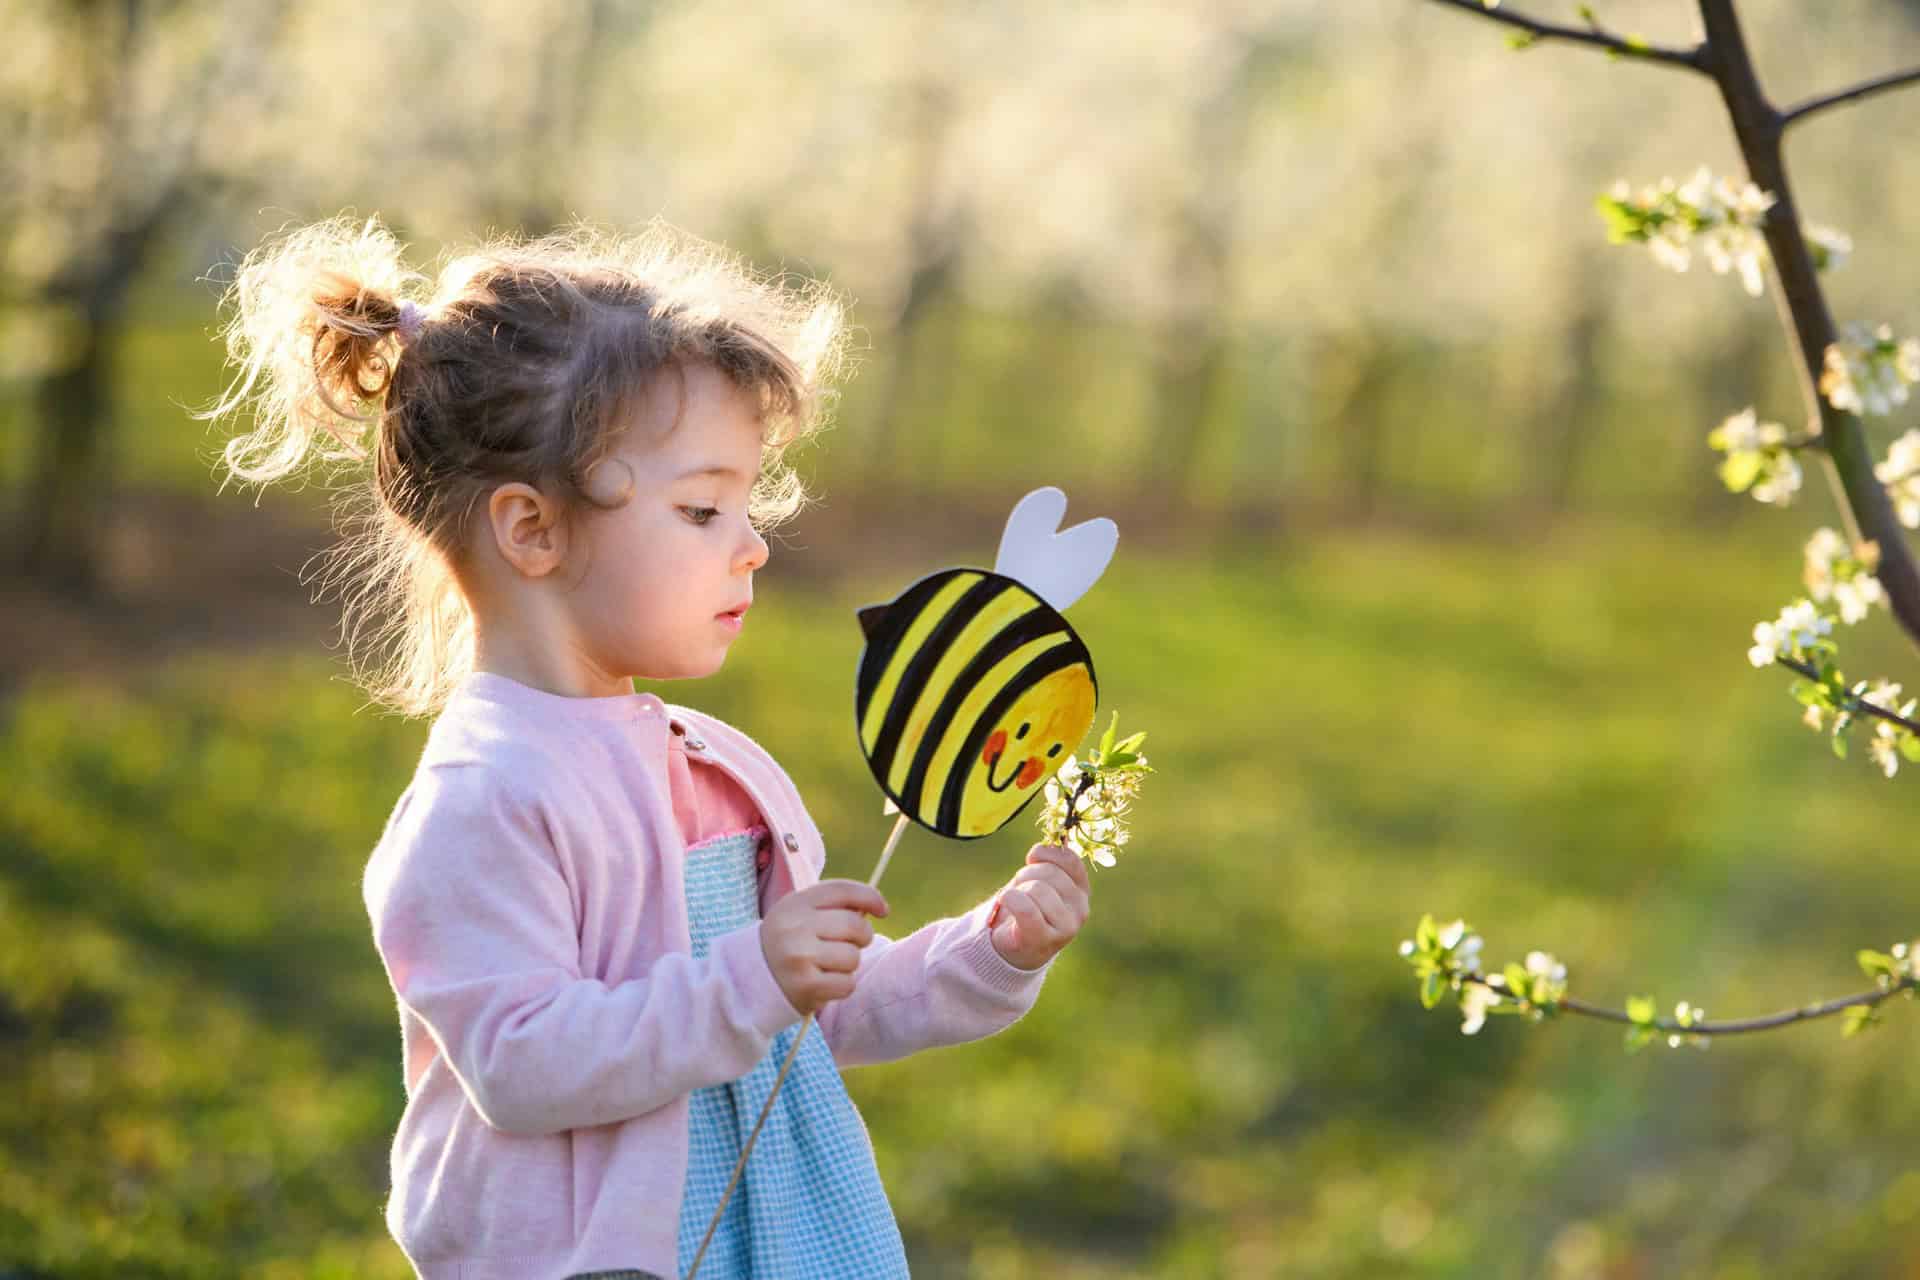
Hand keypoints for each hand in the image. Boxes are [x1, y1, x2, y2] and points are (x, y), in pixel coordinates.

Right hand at [759, 879, 888, 1015]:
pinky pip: (847, 983)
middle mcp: (795, 927)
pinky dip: (842, 986)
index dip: (870, 897)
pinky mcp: (806, 986)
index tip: (883, 910)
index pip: (843, 890)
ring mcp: (799, 957)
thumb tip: (878, 906)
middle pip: (855, 925)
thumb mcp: (801, 914)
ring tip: (829, 966)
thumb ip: (834, 905)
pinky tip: (824, 983)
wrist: (751, 980)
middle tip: (850, 944)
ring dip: (849, 964)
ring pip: (853, 957)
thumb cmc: (789, 943)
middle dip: (862, 937)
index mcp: (795, 904)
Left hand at [987, 844, 1089, 970]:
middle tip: (1020, 888)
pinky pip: (1026, 909)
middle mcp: (1080, 909)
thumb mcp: (1042, 881)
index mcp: (1081, 891)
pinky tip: (1007, 901)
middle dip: (1026, 874)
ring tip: (1016, 901)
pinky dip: (1011, 900)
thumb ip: (1050, 862)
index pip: (1069, 860)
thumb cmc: (1027, 907)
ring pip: (1036, 888)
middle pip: (1049, 873)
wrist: (1014, 947)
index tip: (1032, 859)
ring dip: (1017, 889)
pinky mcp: (1045, 939)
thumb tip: (1050, 843)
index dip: (1047, 854)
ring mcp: (1066, 927)